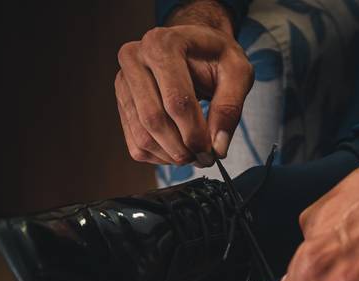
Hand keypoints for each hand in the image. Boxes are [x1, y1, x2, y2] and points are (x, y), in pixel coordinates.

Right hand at [115, 0, 253, 165]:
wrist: (194, 46)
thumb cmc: (216, 56)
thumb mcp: (237, 72)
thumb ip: (230, 107)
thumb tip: (218, 148)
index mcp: (162, 44)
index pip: (176, 101)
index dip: (196, 134)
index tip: (213, 152)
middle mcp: (134, 59)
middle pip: (154, 119)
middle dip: (183, 149)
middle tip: (205, 158)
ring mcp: (123, 82)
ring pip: (143, 137)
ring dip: (171, 156)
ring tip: (195, 155)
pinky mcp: (121, 102)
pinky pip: (136, 145)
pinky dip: (159, 157)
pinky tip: (179, 150)